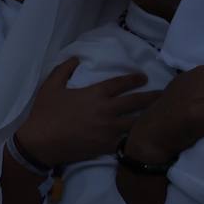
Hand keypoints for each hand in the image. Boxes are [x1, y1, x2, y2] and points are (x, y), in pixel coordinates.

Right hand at [15, 59, 157, 168]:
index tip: (144, 77)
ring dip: (148, 118)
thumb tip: (75, 58)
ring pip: (136, 123)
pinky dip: (136, 138)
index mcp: (95, 94)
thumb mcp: (50, 87)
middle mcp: (107, 110)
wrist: (41, 143)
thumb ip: (63, 70)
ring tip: (160, 116)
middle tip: (163, 94)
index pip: (121, 84)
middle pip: (136, 102)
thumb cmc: (45, 114)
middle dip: (152, 97)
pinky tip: (145, 136)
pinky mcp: (107, 146)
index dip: (134, 79)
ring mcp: (109, 130)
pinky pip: (126, 141)